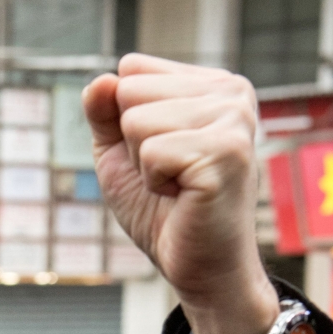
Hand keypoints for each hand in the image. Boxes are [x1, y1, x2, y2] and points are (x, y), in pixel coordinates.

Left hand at [83, 53, 278, 333]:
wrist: (196, 264)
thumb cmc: (162, 208)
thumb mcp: (119, 152)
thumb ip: (103, 112)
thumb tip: (99, 80)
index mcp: (209, 83)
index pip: (131, 69)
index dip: (124, 118)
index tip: (158, 151)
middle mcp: (230, 91)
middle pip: (130, 90)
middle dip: (132, 142)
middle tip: (168, 173)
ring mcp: (234, 119)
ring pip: (137, 120)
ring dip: (144, 163)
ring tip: (177, 184)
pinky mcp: (227, 152)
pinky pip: (151, 151)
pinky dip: (154, 181)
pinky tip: (184, 195)